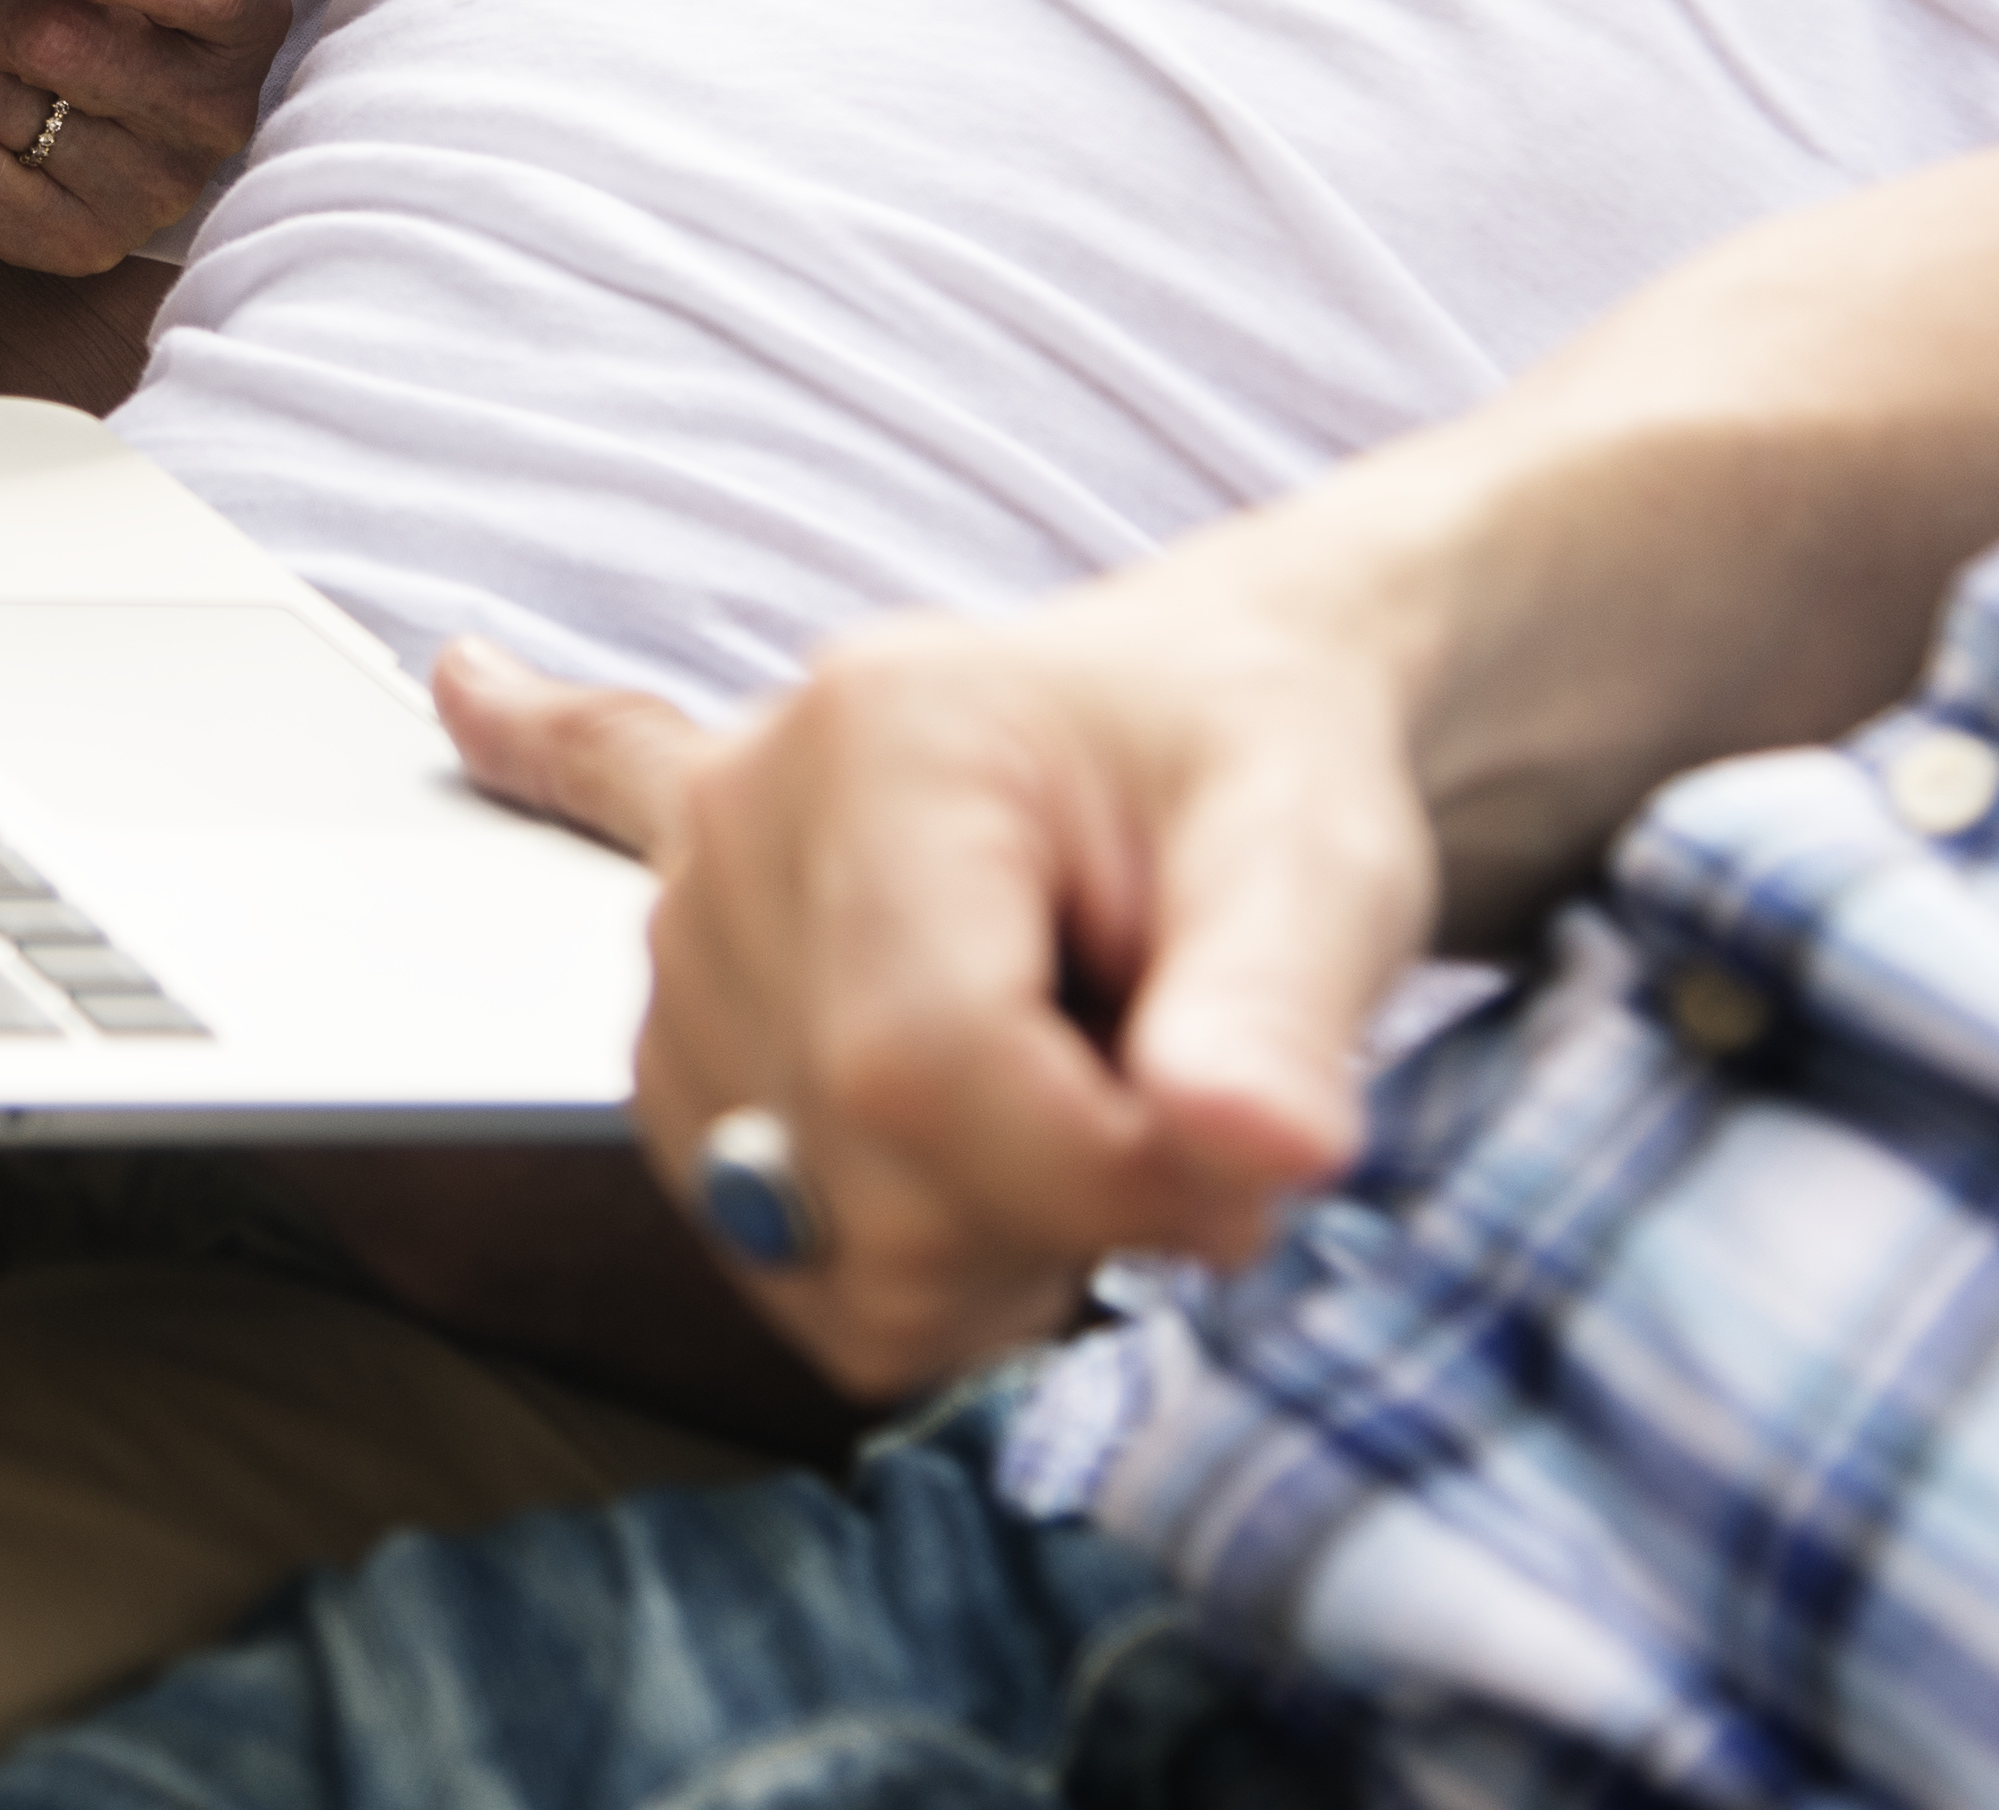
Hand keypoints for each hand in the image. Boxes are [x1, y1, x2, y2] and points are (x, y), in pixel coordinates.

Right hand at [431, 592, 1431, 1398]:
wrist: (1175, 737)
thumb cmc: (1244, 769)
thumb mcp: (1317, 849)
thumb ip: (1281, 1003)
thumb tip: (1256, 1147)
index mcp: (881, 734)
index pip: (920, 1060)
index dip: (1103, 1174)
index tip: (1239, 1160)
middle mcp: (733, 829)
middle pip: (873, 1182)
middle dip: (1072, 1212)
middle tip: (1178, 1103)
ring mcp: (684, 952)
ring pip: (834, 1252)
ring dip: (1004, 1245)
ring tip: (1082, 1094)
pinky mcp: (681, 1059)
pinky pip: (797, 1265)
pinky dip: (931, 1260)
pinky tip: (1003, 1145)